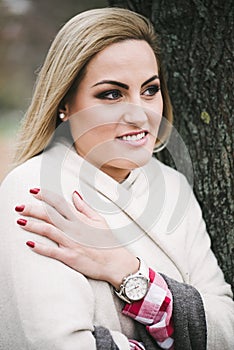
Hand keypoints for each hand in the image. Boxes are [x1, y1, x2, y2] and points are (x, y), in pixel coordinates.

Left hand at [15, 189, 138, 288]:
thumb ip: (84, 207)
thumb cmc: (108, 242)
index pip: (60, 203)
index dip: (46, 196)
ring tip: (20, 221)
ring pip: (49, 231)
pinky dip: (41, 247)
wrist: (116, 263)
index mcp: (80, 219)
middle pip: (50, 215)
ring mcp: (72, 243)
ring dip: (33, 225)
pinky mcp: (70, 257)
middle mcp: (74, 229)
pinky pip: (53, 251)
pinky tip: (29, 243)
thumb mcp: (99, 220)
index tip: (33, 191)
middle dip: (33, 209)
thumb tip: (74, 194)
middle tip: (19, 206)